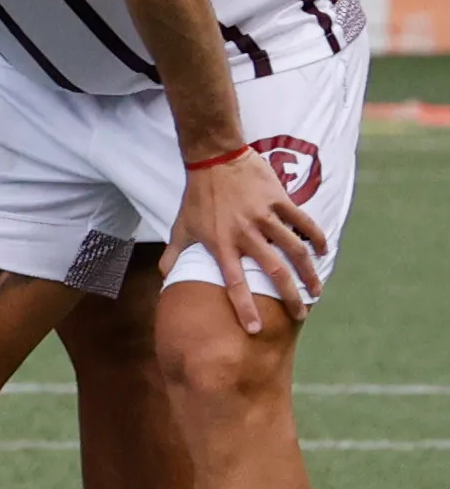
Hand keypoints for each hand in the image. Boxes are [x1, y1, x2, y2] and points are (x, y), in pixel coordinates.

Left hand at [174, 146, 325, 334]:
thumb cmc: (198, 197)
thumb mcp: (181, 227)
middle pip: (274, 272)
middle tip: (300, 314)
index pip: (233, 282)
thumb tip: (164, 279)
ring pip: (295, 250)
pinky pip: (304, 222)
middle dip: (290, 297)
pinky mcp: (279, 200)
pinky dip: (316, 238)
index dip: (244, 307)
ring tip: (316, 290)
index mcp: (221, 243)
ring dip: (309, 273)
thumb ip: (174, 255)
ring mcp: (264, 216)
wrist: (213, 158)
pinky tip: (323, 251)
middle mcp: (245, 233)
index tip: (255, 329)